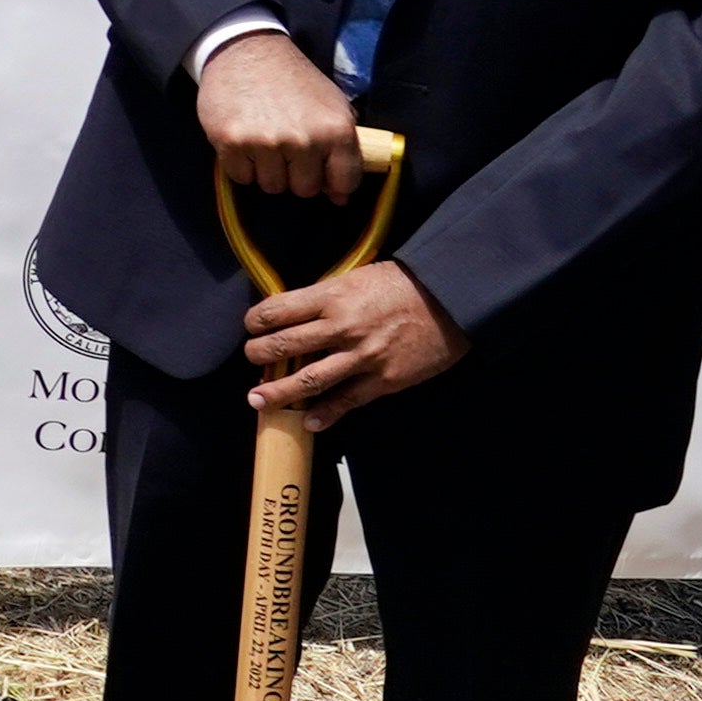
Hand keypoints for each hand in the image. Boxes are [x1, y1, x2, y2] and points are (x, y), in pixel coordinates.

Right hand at [196, 29, 360, 201]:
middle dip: (297, 175)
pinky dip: (242, 165)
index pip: (344, 182)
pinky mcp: (232, 143)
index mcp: (335, 129)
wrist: (247, 50)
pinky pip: (241, 177)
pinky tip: (245, 139)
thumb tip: (339, 197)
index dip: (333, 182)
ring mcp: (266, 142)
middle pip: (304, 190)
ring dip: (268, 170)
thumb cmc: (293, 80)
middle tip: (287, 149)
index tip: (323, 172)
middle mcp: (303, 139)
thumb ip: (342, 149)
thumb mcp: (331, 105)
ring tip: (265, 141)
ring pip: (272, 186)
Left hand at [242, 261, 467, 427]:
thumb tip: (291, 313)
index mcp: (332, 296)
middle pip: (283, 346)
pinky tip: (309, 423)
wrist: (450, 298)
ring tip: (256, 400)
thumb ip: (324, 297)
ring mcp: (362, 356)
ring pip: (307, 380)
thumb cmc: (401, 284)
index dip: (255, 321)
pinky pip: (347, 401)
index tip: (251, 327)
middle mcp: (341, 326)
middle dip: (257, 355)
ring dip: (277, 393)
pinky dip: (325, 414)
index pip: (276, 311)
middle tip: (251, 359)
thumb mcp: (356, 277)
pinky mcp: (384, 379)